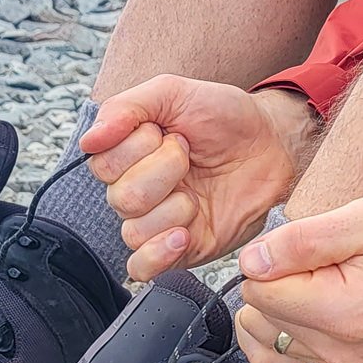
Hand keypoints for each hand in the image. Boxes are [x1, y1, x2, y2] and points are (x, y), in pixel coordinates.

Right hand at [82, 77, 317, 281]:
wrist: (274, 145)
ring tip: (198, 193)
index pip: (102, 164)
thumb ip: (127, 107)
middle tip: (191, 156)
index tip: (169, 132)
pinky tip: (183, 235)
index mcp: (126, 156)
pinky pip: (143, 269)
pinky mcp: (180, 250)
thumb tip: (88, 140)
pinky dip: (157, 255)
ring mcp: (158, 222)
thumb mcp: (175, 93)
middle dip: (164, 171)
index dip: (137, 147)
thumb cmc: (225, 118)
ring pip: (134, 231)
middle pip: (121, 198)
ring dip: (173, 207)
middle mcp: (136, 191)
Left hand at [234, 185, 362, 362]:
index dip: (273, 255)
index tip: (312, 242)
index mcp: (347, 312)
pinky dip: (277, 322)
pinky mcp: (337, 360)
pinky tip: (304, 295)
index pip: (258, 289)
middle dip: (278, 276)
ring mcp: (338, 359)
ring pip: (262, 331)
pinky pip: (276, 350)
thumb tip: (251, 262)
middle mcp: (340, 347)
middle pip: (258, 310)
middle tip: (326, 254)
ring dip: (277, 298)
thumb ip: (305, 241)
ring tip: (319, 273)